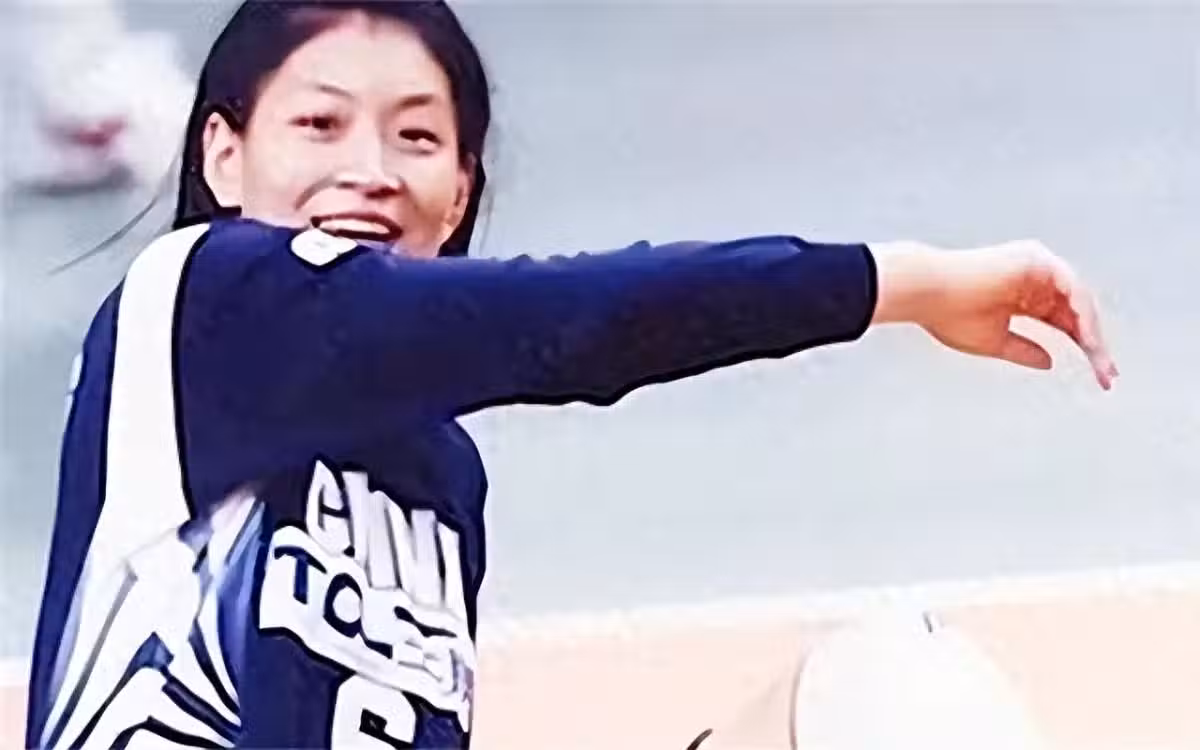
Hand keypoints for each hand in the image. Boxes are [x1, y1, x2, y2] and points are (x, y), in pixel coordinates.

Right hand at [871, 239, 1118, 389]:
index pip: (1063, 322)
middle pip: (1076, 313)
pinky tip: (1087, 339)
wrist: (926, 292)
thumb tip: (1050, 362)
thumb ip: (1023, 350)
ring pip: (1078, 301)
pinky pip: (1071, 288)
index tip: (1099, 376)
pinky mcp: (1036, 260)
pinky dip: (1082, 314)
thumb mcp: (993, 341)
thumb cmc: (948, 314)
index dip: (1082, 348)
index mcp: (1022, 296)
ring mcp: (1037, 266)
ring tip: (1098, 360)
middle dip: (1094, 344)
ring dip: (1092, 332)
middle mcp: (1034, 278)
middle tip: (1107, 375)